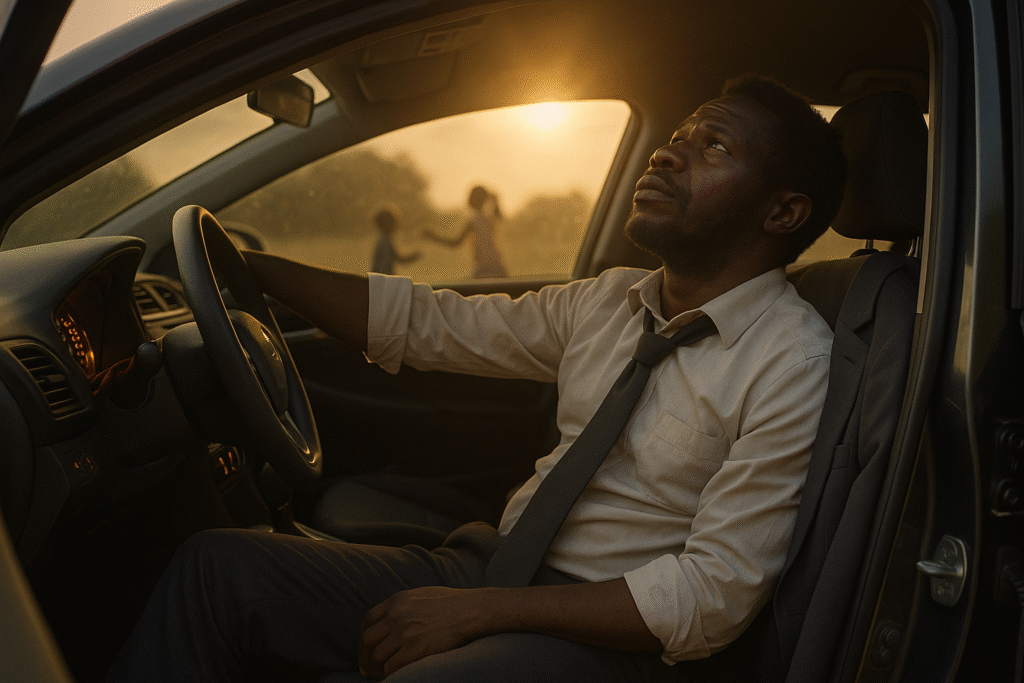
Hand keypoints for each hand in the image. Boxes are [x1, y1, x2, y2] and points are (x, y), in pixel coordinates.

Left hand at [357, 586, 494, 679]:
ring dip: (376, 670)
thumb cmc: (452, 603)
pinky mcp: (416, 648)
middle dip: (364, 658)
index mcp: (397, 601)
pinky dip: (388, 675)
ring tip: (380, 676)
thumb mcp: (421, 595)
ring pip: (377, 656)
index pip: (368, 620)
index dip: (364, 637)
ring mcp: (405, 632)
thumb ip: (403, 606)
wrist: (471, 610)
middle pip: (367, 640)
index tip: (366, 649)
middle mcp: (396, 615)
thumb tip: (391, 621)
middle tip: (367, 669)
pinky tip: (392, 677)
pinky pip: (391, 667)